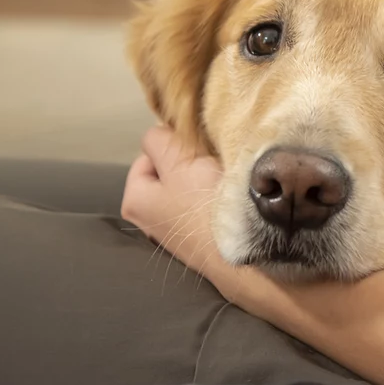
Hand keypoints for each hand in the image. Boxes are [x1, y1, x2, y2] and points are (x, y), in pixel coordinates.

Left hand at [121, 125, 227, 280]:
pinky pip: (206, 206)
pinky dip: (216, 198)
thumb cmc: (205, 206)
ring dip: (206, 178)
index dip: (176, 143)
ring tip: (224, 179)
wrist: (248, 254)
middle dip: (191, 161)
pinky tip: (231, 199)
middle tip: (213, 161)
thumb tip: (160, 131)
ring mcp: (178, 232)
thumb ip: (161, 139)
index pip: (151, 150)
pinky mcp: (203, 240)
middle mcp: (150, 220)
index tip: (198, 145)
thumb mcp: (179, 160)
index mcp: (135, 200)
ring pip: (191, 187)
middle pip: (171, 170)